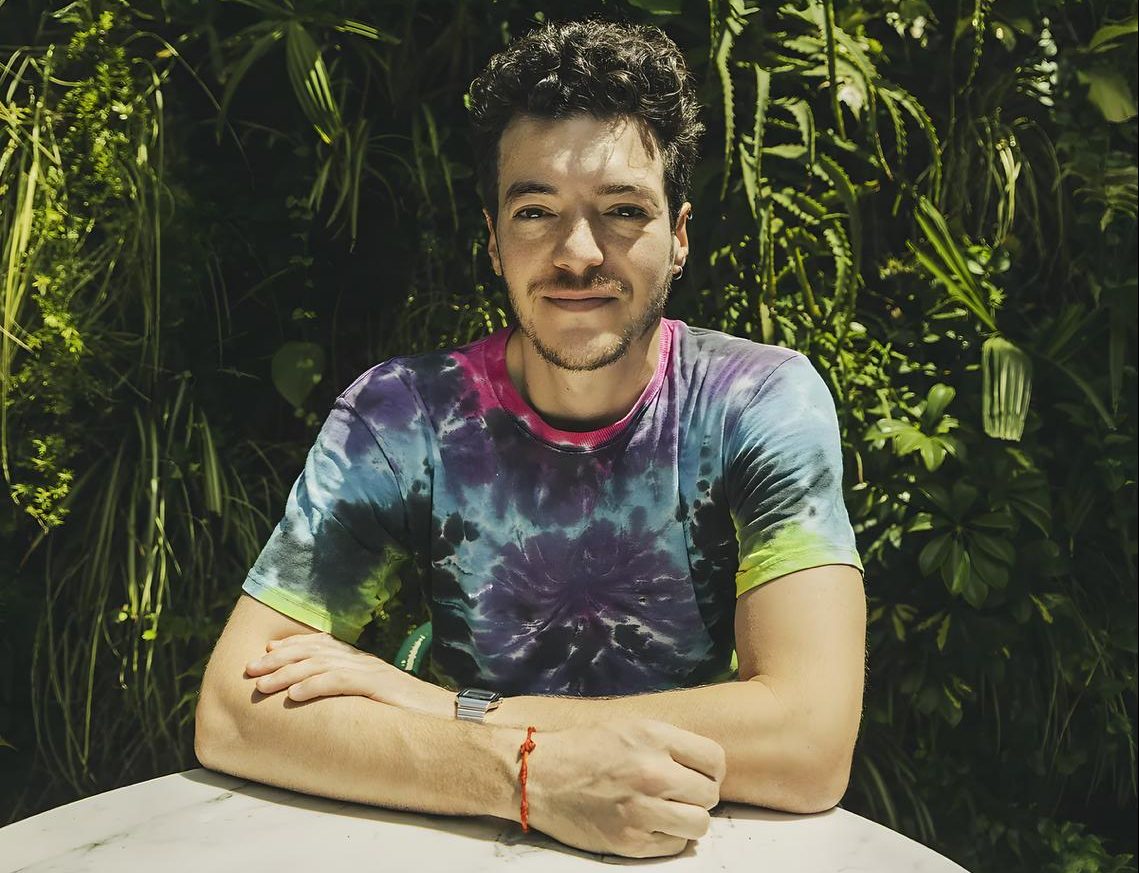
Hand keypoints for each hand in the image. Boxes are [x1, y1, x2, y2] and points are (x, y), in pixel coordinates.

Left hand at [244, 632, 452, 718]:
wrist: (448, 717)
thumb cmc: (412, 716)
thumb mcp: (377, 702)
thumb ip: (354, 696)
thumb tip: (328, 705)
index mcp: (363, 663)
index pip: (323, 645)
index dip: (293, 646)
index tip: (266, 652)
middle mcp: (364, 662)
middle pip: (314, 652)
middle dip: (278, 659)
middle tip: (250, 669)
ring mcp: (371, 672)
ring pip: (320, 665)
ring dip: (287, 674)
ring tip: (262, 685)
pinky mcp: (378, 686)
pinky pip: (340, 682)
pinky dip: (314, 686)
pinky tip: (294, 696)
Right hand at [525, 717, 724, 858]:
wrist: (539, 776)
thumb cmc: (583, 748)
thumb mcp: (629, 727)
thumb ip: (668, 742)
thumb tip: (703, 763)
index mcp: (654, 738)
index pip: (715, 760)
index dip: (711, 770)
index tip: (698, 774)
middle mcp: (652, 773)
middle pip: (710, 794)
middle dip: (699, 795)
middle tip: (680, 795)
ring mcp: (642, 810)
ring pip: (699, 824)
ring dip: (688, 820)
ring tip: (668, 813)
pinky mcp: (630, 841)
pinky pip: (674, 846)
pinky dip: (666, 838)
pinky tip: (648, 825)